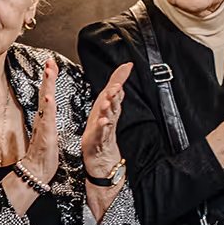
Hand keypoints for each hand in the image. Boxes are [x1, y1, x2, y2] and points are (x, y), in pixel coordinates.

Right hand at [20, 59, 59, 184]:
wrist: (36, 171)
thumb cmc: (42, 154)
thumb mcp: (47, 133)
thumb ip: (45, 120)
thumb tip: (45, 109)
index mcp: (44, 118)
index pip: (47, 94)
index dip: (49, 79)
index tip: (51, 64)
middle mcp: (42, 119)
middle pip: (45, 93)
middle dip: (48, 76)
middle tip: (49, 61)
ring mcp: (44, 126)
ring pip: (46, 102)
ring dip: (47, 86)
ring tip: (49, 72)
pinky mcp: (46, 135)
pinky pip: (47, 119)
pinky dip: (47, 107)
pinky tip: (48, 97)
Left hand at [81, 62, 131, 177]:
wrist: (101, 157)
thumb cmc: (102, 129)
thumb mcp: (107, 105)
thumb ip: (117, 86)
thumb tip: (126, 68)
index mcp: (109, 108)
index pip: (116, 93)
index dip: (119, 82)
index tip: (125, 70)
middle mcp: (108, 117)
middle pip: (114, 104)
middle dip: (115, 95)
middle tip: (116, 86)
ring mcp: (104, 129)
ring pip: (108, 117)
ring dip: (109, 108)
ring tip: (109, 100)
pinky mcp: (97, 140)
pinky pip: (101, 132)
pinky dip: (102, 126)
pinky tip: (103, 121)